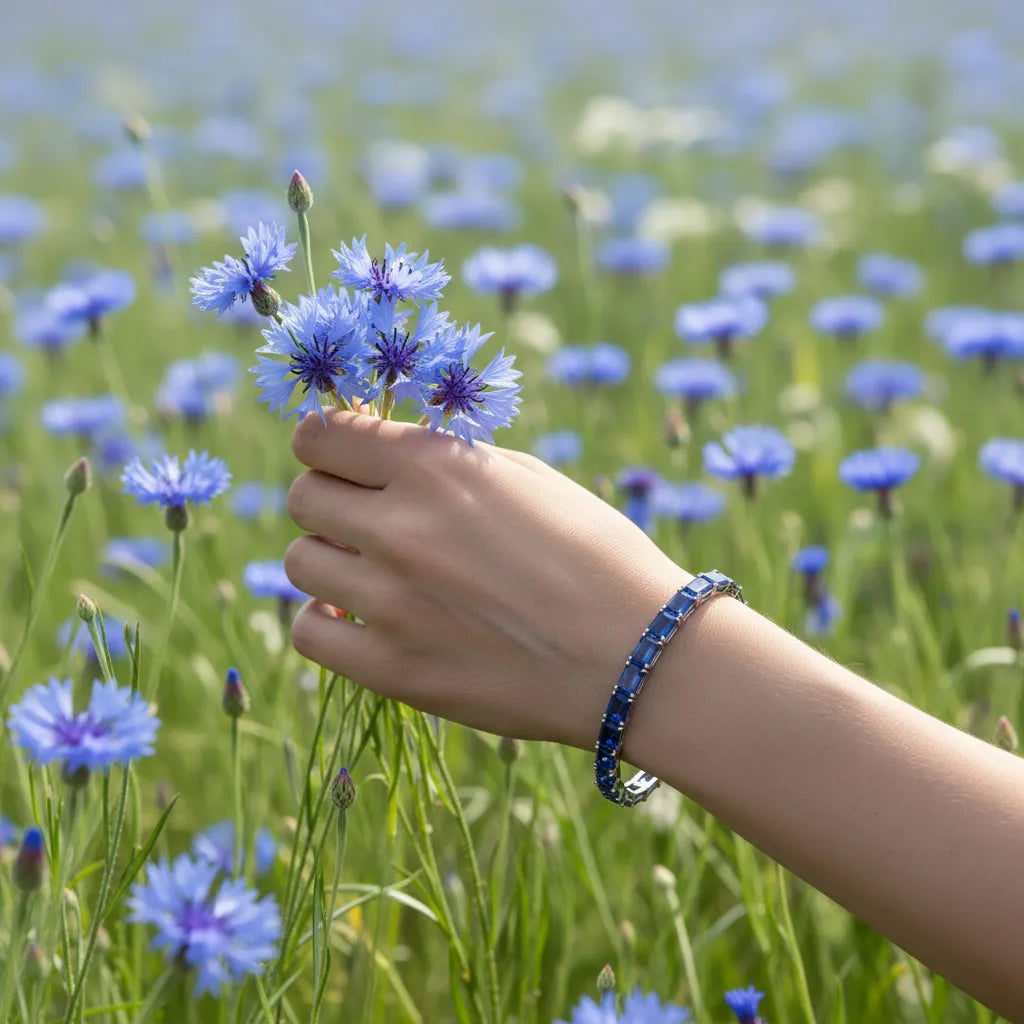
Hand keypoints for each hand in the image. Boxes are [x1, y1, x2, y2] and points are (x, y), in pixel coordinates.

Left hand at [284, 409, 686, 747]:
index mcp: (437, 466)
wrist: (638, 657)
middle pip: (302, 496)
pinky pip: (309, 631)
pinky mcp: (391, 668)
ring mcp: (390, 601)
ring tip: (376, 575)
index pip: (318, 435)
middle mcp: (400, 526)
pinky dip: (327, 620)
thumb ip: (447, 462)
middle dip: (330, 501)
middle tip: (368, 521)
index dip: (326, 444)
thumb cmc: (596, 556)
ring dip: (331, 560)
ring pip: (299, 560)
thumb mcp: (529, 479)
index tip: (345, 460)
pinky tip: (364, 619)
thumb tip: (381, 454)